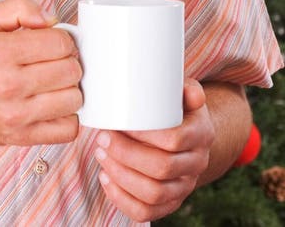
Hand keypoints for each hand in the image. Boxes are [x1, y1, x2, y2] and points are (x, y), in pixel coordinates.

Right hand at [0, 0, 82, 145]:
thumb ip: (20, 7)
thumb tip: (51, 20)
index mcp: (1, 52)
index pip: (60, 43)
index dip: (62, 39)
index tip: (53, 42)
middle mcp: (9, 85)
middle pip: (70, 71)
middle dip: (68, 61)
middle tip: (54, 61)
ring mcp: (16, 116)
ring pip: (73, 100)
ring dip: (70, 88)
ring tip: (53, 82)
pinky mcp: (21, 138)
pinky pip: (67, 130)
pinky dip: (68, 117)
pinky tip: (53, 105)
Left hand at [94, 79, 214, 221]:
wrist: (189, 135)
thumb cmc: (177, 108)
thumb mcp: (182, 94)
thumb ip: (186, 89)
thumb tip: (190, 91)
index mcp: (201, 133)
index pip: (174, 139)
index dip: (143, 135)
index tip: (117, 125)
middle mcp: (196, 163)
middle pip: (162, 168)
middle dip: (125, 155)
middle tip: (101, 139)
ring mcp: (184, 186)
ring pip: (153, 193)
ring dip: (121, 176)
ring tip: (100, 156)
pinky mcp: (170, 202)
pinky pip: (147, 212)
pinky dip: (122, 199)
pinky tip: (106, 179)